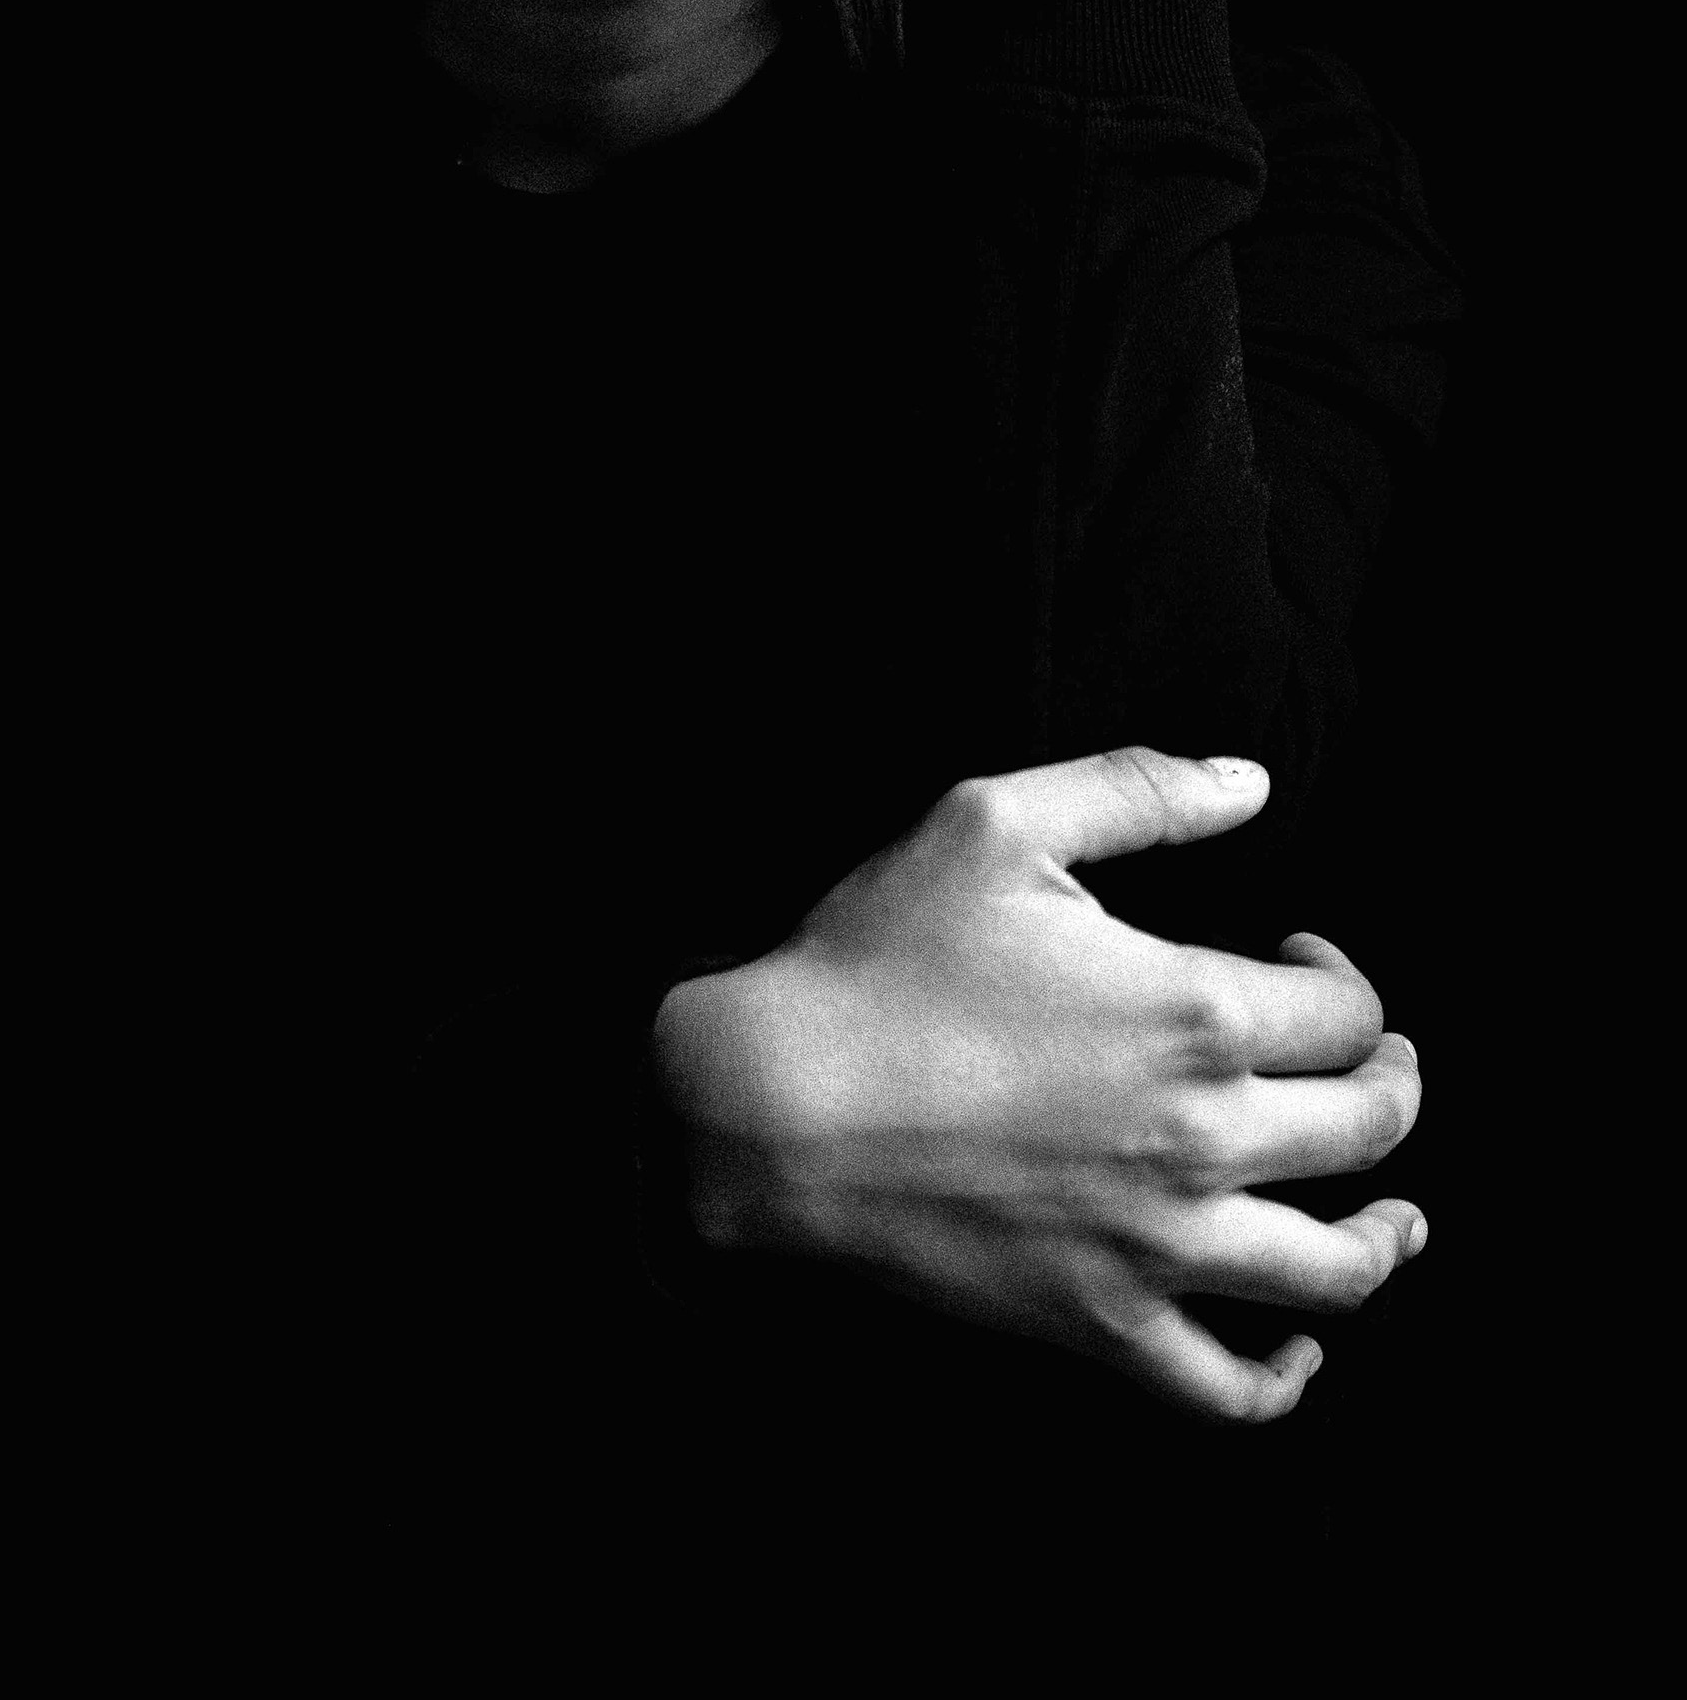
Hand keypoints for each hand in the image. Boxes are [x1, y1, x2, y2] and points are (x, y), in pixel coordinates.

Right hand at [652, 749, 1423, 1424]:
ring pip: (1336, 1268)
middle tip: (1375, 1063)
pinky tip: (1299, 1344)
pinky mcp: (1100, 1325)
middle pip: (1370, 1128)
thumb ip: (1139, 790)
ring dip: (1388, 1234)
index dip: (1346, 975)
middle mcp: (1203, 1137)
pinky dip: (1286, 1377)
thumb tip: (1252, 780)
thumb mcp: (996, 822)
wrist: (771, 1104)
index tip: (1304, 952)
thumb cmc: (879, 958)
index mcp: (1194, 1010)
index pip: (1347, 1010)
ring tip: (1394, 1212)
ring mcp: (1158, 1246)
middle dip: (1393, 1087)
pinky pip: (1230, 1386)